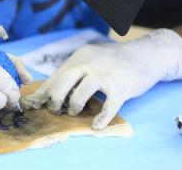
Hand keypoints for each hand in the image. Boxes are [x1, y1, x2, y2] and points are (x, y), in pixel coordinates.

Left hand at [21, 29, 181, 129]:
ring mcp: (107, 75)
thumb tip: (49, 90)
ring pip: (84, 89)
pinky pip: (110, 105)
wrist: (146, 55)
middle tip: (54, 109)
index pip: (57, 75)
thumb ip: (72, 72)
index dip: (45, 91)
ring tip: (72, 112)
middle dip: (55, 96)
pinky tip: (96, 125)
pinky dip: (101, 117)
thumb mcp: (90, 59)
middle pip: (66, 78)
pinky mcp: (122, 87)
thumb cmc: (114, 61)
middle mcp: (91, 64)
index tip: (34, 103)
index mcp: (81, 57)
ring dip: (74, 103)